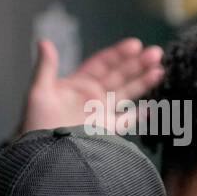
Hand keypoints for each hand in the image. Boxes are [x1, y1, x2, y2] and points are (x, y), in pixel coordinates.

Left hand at [19, 37, 163, 135]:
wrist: (43, 153)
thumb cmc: (36, 124)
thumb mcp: (38, 93)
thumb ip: (46, 68)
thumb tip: (44, 42)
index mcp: (77, 84)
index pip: (102, 64)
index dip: (119, 54)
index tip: (135, 45)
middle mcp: (92, 97)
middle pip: (119, 76)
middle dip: (137, 64)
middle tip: (156, 53)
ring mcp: (102, 113)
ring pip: (127, 94)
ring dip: (144, 82)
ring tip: (160, 71)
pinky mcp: (107, 131)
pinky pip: (127, 121)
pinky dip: (140, 115)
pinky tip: (152, 107)